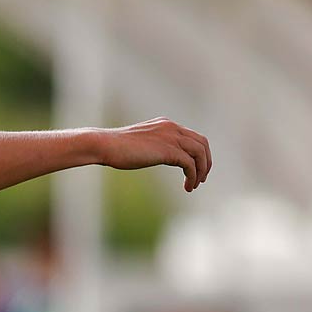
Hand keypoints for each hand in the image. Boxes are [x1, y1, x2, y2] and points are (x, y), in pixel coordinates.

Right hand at [96, 118, 212, 191]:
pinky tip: (187, 187)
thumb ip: (152, 145)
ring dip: (201, 171)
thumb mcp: (139, 143)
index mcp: (167, 124)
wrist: (105, 145)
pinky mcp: (169, 151)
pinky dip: (192, 176)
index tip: (195, 169)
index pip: (193, 137)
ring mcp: (172, 138)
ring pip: (200, 153)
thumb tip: (154, 155)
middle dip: (205, 162)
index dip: (198, 154)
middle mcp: (173, 128)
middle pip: (202, 143)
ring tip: (194, 185)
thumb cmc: (115, 147)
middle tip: (201, 178)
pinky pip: (190, 164)